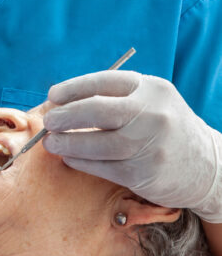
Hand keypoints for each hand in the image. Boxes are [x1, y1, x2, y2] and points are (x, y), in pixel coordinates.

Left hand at [43, 70, 221, 219]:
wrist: (206, 166)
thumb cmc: (166, 129)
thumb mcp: (152, 101)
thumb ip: (116, 97)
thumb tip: (64, 102)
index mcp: (152, 89)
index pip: (105, 82)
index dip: (73, 88)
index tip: (53, 96)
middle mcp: (153, 114)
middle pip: (98, 111)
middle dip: (66, 115)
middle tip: (49, 121)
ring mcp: (150, 144)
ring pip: (98, 143)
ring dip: (68, 143)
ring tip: (51, 143)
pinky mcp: (144, 173)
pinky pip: (103, 166)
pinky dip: (81, 162)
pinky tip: (70, 158)